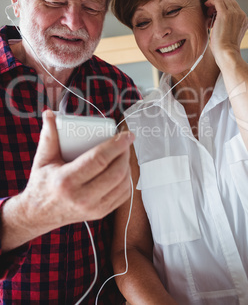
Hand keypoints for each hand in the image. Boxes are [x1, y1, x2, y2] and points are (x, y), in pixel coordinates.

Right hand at [20, 110, 134, 235]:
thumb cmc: (42, 184)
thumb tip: (50, 114)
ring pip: (123, 183)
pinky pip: (123, 195)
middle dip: (125, 153)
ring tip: (123, 152)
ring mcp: (93, 208)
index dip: (116, 145)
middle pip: (116, 172)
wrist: (39, 214)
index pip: (99, 160)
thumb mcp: (43, 159)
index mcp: (66, 181)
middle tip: (125, 141)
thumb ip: (49, 135)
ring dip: (127, 165)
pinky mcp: (101, 213)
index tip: (126, 134)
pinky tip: (121, 168)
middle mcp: (82, 197)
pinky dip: (127, 179)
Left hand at [205, 0, 247, 64]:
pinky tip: (206, 5)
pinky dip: (211, 2)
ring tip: (209, 14)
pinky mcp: (225, 14)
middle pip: (230, 1)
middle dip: (219, 5)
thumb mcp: (231, 35)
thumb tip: (216, 22)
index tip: (215, 15)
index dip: (224, 8)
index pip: (235, 7)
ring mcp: (234, 13)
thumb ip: (229, 26)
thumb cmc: (225, 49)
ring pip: (223, 0)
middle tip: (211, 13)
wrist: (226, 52)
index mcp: (245, 20)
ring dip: (215, 4)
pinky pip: (217, 1)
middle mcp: (241, 15)